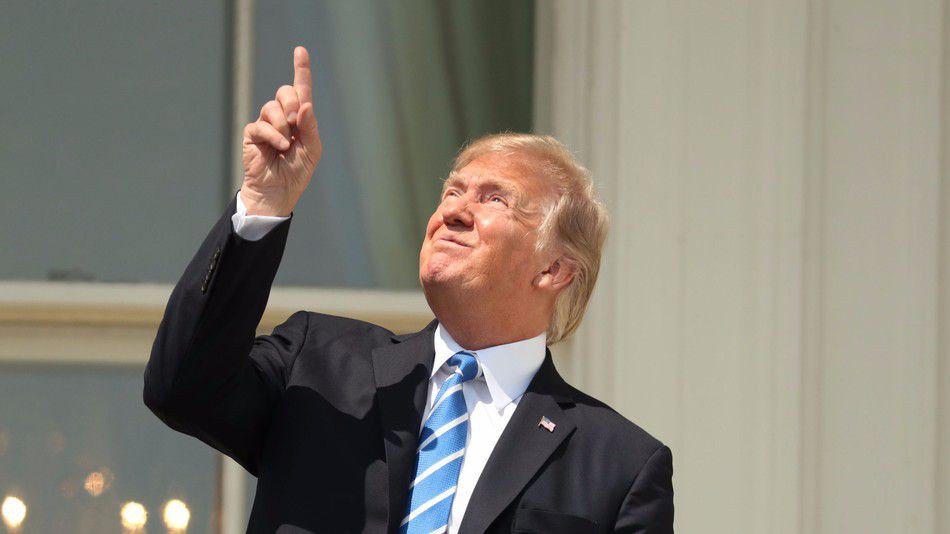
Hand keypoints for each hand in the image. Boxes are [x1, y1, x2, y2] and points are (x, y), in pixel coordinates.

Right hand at [240, 46, 322, 215]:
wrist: (278, 193)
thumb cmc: (296, 172)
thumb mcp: (312, 149)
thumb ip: (310, 126)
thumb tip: (304, 105)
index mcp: (300, 119)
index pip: (301, 90)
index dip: (301, 69)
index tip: (300, 50)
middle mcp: (282, 117)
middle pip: (285, 92)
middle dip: (291, 102)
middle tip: (295, 121)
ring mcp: (266, 124)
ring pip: (272, 107)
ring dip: (283, 125)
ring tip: (286, 144)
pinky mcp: (253, 134)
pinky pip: (262, 125)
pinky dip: (274, 135)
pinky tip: (279, 147)